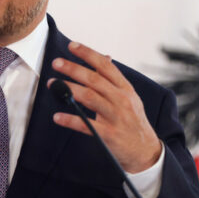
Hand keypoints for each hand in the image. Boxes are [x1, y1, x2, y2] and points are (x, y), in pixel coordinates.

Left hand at [49, 41, 161, 172]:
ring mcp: (115, 117)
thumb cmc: (134, 122)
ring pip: (89, 97)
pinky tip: (58, 116)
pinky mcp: (109, 135)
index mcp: (125, 89)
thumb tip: (105, 57)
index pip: (106, 66)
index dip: (88, 54)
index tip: (72, 46)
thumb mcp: (130, 97)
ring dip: (68, 89)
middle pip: (94, 79)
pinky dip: (71, 119)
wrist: (146, 151)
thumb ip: (115, 80)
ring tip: (52, 84)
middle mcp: (121, 100)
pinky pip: (86, 125)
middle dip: (73, 69)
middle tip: (56, 63)